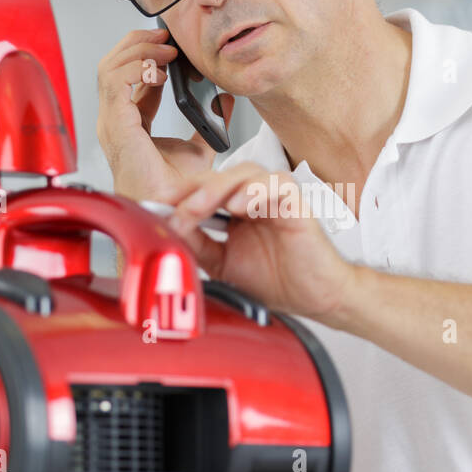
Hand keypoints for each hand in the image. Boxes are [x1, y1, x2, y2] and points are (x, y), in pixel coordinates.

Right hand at [96, 26, 234, 202]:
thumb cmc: (175, 190)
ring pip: (110, 68)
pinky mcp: (117, 126)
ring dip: (139, 50)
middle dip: (139, 43)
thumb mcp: (198, 147)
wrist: (170, 210)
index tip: (172, 46)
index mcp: (128, 123)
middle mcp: (115, 120)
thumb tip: (224, 98)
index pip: (128, 77)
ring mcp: (112, 122)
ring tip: (166, 48)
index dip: (147, 55)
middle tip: (167, 36)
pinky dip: (137, 68)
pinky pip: (116, 82)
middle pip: (113, 65)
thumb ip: (208, 121)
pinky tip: (160, 69)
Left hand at [165, 162, 357, 322]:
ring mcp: (276, 199)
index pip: (204, 188)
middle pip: (221, 175)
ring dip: (219, 187)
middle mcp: (254, 200)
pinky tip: (240, 207)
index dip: (179, 192)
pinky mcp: (297, 204)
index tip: (156, 203)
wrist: (314, 299)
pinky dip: (256, 191)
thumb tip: (168, 227)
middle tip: (176, 206)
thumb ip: (197, 244)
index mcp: (236, 210)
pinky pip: (278, 183)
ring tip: (201, 206)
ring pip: (246, 172)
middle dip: (193, 189)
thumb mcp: (221, 264)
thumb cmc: (277, 281)